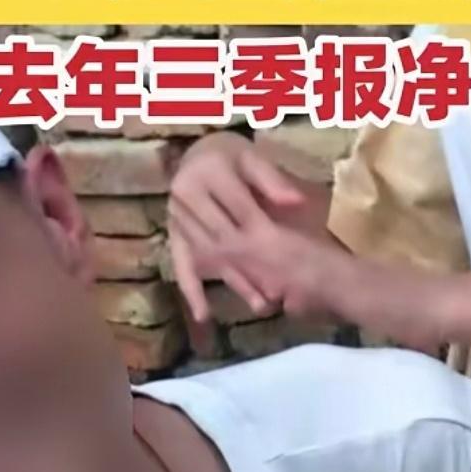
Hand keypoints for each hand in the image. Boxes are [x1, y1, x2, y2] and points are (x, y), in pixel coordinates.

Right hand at [169, 132, 332, 320]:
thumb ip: (274, 181)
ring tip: (262, 306)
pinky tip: (204, 316)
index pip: (243, 208)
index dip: (265, 232)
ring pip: (211, 258)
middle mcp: (187, 196)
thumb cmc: (232, 158)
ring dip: (236, 283)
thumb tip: (296, 201)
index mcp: (209, 172)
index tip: (291, 256)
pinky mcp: (174, 238)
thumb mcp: (254, 159)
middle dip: (255, 266)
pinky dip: (193, 292)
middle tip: (284, 291)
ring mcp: (177, 220)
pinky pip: (183, 267)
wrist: (197, 155)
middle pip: (227, 239)